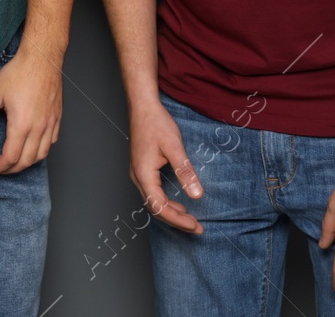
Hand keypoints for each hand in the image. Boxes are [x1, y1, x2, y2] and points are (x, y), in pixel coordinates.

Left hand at [0, 46, 61, 174]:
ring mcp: (50, 124)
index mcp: (21, 124)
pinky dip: (40, 151)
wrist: (41, 59)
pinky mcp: (57, 118)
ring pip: (41, 155)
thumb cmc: (18, 73)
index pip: (10, 158)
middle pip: (25, 161)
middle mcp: (38, 128)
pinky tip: (31, 147)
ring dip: (26, 163)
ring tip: (13, 162)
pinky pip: (51, 143)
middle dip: (10, 170)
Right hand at [128, 102, 204, 233]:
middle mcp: (137, 177)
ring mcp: (137, 173)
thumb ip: (185, 172)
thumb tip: (197, 195)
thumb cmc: (156, 124)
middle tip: (197, 228)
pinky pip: (152, 193)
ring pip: (152, 202)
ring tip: (190, 219)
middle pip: (154, 209)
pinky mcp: (141, 169)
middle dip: (176, 221)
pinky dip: (165, 203)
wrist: (143, 107)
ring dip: (170, 213)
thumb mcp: (174, 147)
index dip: (178, 220)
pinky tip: (178, 203)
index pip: (160, 207)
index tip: (195, 226)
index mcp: (143, 174)